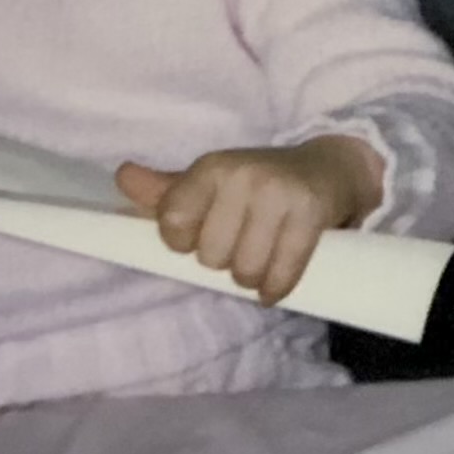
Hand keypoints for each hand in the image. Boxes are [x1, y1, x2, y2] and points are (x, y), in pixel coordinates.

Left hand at [114, 135, 384, 306]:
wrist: (332, 168)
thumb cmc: (260, 183)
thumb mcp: (213, 182)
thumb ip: (165, 191)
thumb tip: (122, 177)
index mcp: (212, 167)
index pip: (174, 228)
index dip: (186, 244)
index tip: (204, 235)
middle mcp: (243, 175)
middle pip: (211, 257)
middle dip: (226, 260)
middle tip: (242, 246)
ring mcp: (279, 193)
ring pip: (245, 269)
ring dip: (253, 277)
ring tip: (261, 261)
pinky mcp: (310, 212)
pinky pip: (282, 272)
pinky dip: (277, 286)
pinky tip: (274, 286)